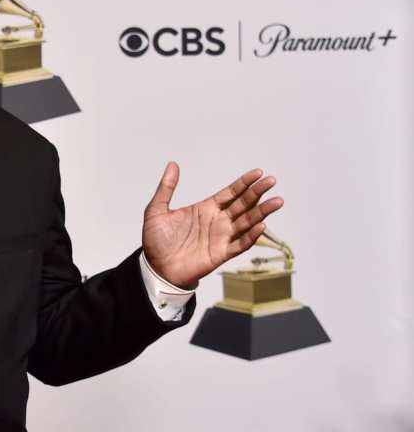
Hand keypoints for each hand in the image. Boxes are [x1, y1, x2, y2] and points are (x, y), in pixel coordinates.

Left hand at [142, 162, 283, 288]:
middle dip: (257, 193)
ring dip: (262, 212)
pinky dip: (251, 236)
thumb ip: (166, 188)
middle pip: (243, 204)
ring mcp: (221, 237)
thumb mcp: (156, 210)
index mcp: (206, 209)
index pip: (230, 193)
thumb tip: (173, 164)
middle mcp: (217, 221)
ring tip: (276, 201)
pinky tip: (261, 225)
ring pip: (247, 222)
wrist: (155, 267)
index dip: (244, 183)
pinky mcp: (220, 254)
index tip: (258, 173)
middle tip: (271, 181)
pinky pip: (240, 244)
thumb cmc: (156, 241)